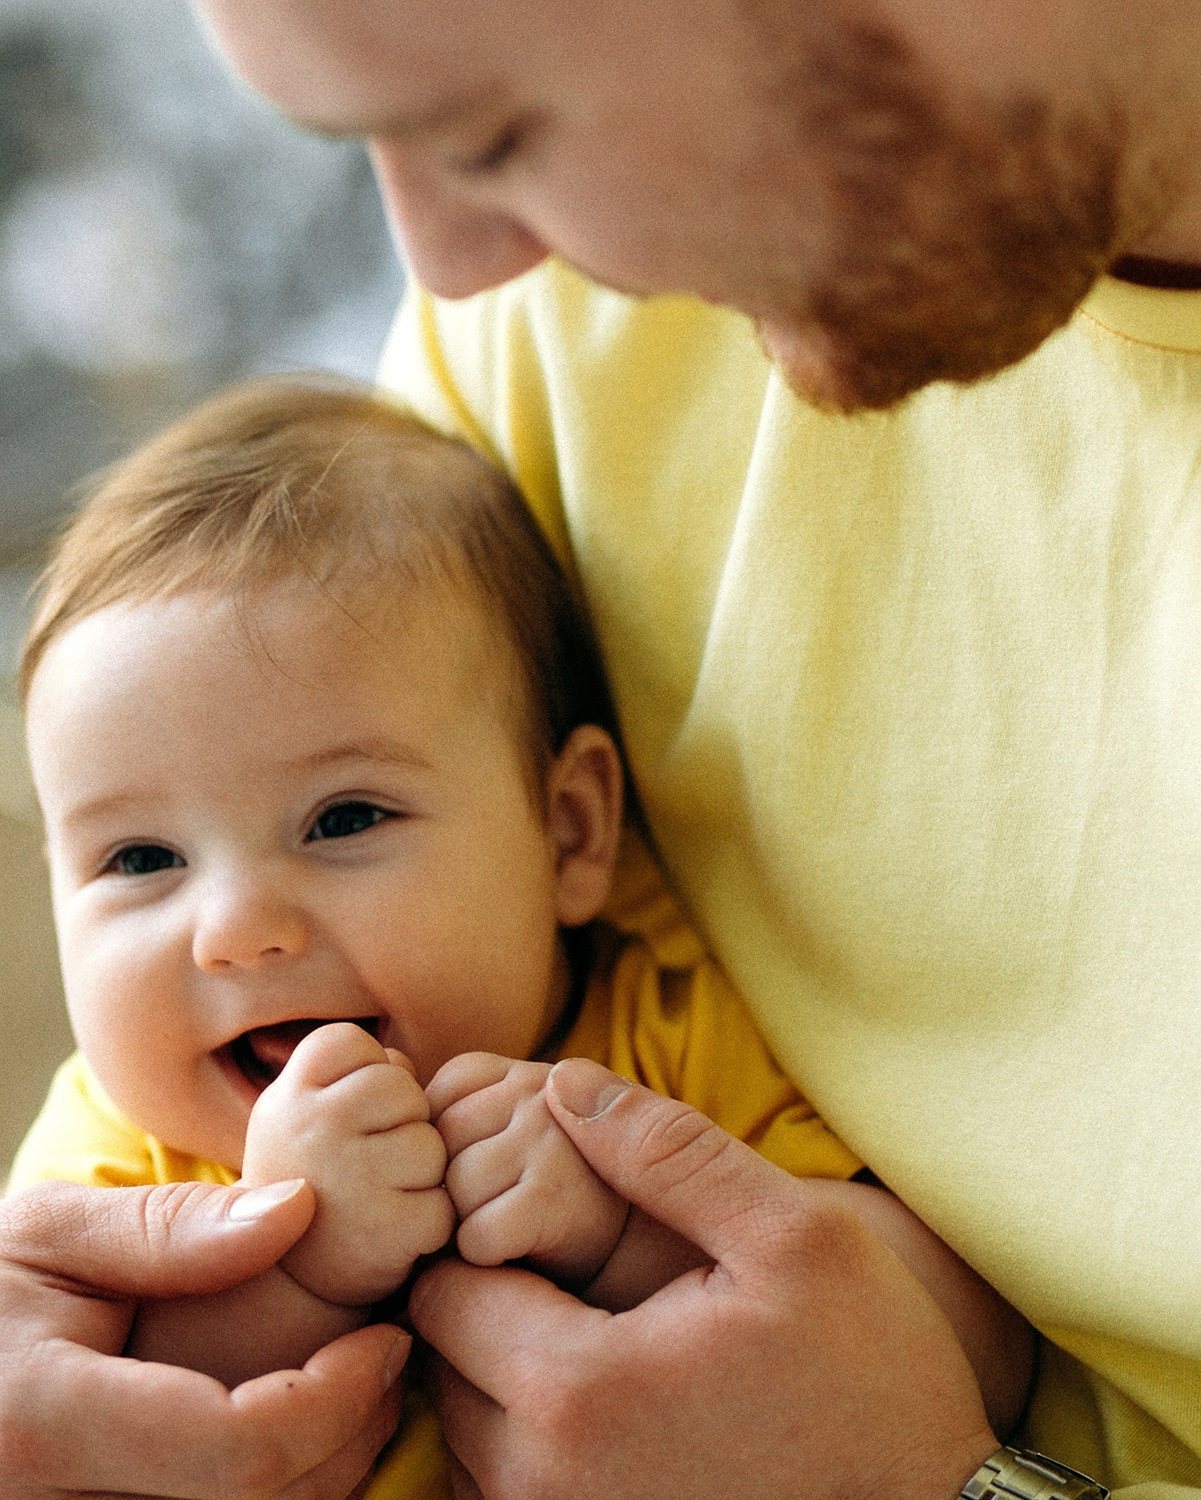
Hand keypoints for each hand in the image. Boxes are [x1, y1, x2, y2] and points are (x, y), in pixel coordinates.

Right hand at [0, 1176, 406, 1498]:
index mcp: (46, 1426)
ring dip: (330, 1475)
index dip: (338, 1397)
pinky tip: (305, 1437)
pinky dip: (282, 1494)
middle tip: (391, 1357)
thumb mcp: (52, 1233)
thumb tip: (299, 1209)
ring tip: (361, 1391)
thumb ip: (171, 1230)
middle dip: (353, 1435)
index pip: (239, 1447)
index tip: (386, 1337)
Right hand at [242, 1023, 454, 1305]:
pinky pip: (443, 1206)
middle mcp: (309, 1127)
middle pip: (402, 1089)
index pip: (354, 1042)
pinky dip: (430, 1223)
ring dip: (421, 1174)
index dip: (365, 1076)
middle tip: (367, 1163)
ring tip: (379, 1197)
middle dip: (402, 1123)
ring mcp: (346, 1177)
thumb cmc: (317, 1179)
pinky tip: (392, 1234)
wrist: (288, 1285)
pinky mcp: (383, 1231)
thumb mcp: (308, 1114)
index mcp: (287, 1094)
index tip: (344, 1118)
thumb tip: (407, 1067)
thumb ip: (354, 1075)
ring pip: (432, 1146)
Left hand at [411, 1058, 998, 1499]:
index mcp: (576, 1393)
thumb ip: (668, 1152)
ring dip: (501, 1368)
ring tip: (592, 1322)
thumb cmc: (870, 1382)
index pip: (441, 1290)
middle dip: (485, 1296)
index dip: (480, 1233)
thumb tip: (566, 1082)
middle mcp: (540, 1486)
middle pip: (440, 1361)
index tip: (540, 1210)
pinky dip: (528, 1434)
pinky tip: (610, 1395)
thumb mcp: (794, 1237)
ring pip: (464, 1428)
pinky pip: (504, 1486)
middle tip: (566, 1259)